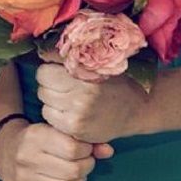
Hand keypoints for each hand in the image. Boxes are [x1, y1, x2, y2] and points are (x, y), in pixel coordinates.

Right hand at [0, 119, 107, 180]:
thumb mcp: (55, 131)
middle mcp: (28, 158)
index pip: (73, 148)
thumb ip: (83, 140)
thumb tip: (109, 151)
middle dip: (86, 166)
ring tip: (79, 175)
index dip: (87, 150)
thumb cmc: (36, 138)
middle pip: (72, 169)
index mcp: (36, 136)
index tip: (87, 150)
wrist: (3, 147)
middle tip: (85, 163)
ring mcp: (24, 180)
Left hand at [36, 61, 150, 142]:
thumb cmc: (117, 81)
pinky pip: (50, 118)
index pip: (44, 70)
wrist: (138, 109)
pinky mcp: (76, 130)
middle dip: (50, 83)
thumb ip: (73, 56)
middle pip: (42, 86)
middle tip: (66, 83)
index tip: (60, 69)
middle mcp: (80, 97)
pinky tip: (71, 110)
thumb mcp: (98, 63)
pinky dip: (56, 114)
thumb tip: (43, 51)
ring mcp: (77, 116)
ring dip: (52, 99)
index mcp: (86, 75)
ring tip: (70, 97)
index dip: (50, 68)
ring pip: (44, 102)